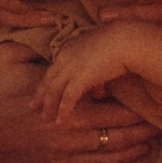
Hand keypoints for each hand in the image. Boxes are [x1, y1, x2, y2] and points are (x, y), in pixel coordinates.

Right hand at [0, 35, 160, 162]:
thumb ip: (38, 46)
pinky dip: (120, 160)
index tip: (155, 80)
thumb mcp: (7, 56)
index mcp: (61, 99)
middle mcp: (68, 128)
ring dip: (140, 141)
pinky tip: (138, 154)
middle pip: (120, 125)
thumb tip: (60, 32)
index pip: (109, 96)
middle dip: (147, 118)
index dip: (135, 91)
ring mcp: (63, 150)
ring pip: (113, 148)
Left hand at [40, 21, 161, 126]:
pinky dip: (63, 111)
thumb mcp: (105, 58)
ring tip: (45, 119)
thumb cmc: (122, 44)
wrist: (128, 40)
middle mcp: (66, 56)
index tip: (45, 91)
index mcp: (70, 47)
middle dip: (40, 94)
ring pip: (53, 90)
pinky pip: (67, 98)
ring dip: (48, 106)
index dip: (50, 81)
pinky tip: (60, 122)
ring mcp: (71, 66)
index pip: (55, 67)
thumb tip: (98, 93)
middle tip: (33, 106)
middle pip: (48, 78)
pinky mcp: (79, 77)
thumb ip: (97, 76)